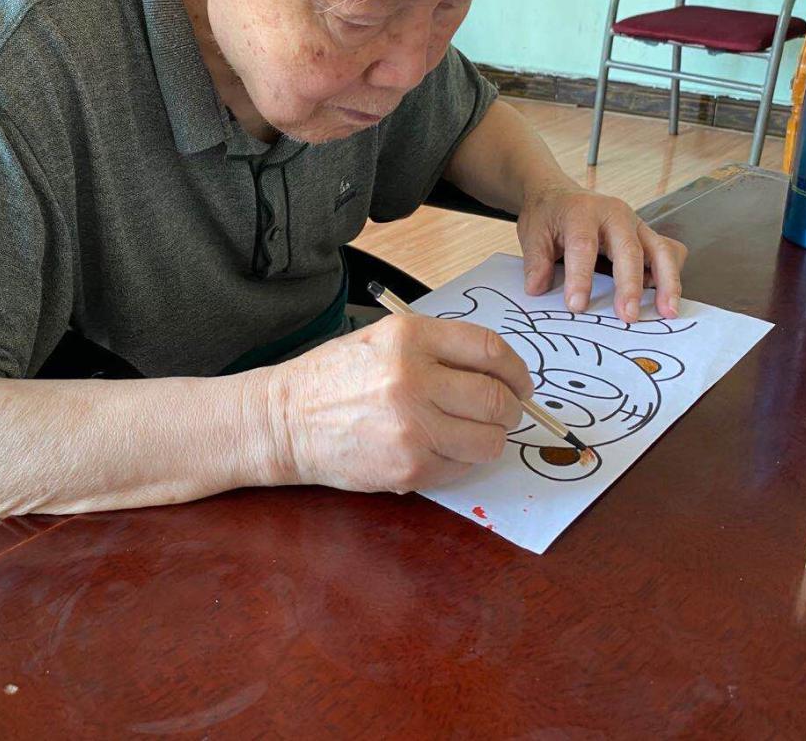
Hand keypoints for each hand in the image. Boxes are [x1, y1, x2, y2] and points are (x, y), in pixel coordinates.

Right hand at [266, 315, 533, 492]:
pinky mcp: (409, 467)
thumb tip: (498, 371)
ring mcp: (411, 427)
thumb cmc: (334, 378)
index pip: (489, 350)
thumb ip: (438, 348)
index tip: (520, 382)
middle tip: (506, 411)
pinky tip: (443, 448)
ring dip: (492, 437)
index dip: (516, 369)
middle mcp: (412, 379)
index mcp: (408, 338)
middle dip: (511, 408)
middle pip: (496, 398)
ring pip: (489, 439)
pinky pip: (462, 467)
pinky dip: (463, 460)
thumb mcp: (382, 339)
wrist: (285, 421)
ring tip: (475, 432)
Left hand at [517, 182, 687, 321]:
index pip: (583, 246)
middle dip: (629, 285)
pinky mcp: (647, 235)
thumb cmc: (549, 216)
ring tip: (667, 312)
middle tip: (628, 316)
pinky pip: (668, 252)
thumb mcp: (533, 234)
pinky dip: (670, 275)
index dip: (581, 278)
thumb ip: (536, 262)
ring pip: (660, 250)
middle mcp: (615, 214)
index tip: (576, 306)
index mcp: (582, 212)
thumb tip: (537, 289)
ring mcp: (636, 224)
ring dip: (667, 282)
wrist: (560, 195)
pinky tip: (664, 299)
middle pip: (629, 249)